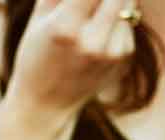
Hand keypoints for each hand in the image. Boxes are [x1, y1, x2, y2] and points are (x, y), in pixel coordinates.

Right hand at [3, 0, 139, 117]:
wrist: (46, 104)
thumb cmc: (35, 54)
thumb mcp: (40, 17)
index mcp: (66, 29)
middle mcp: (93, 41)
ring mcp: (113, 51)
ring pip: (128, 3)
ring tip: (93, 8)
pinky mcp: (124, 57)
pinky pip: (128, 20)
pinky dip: (117, 14)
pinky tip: (98, 27)